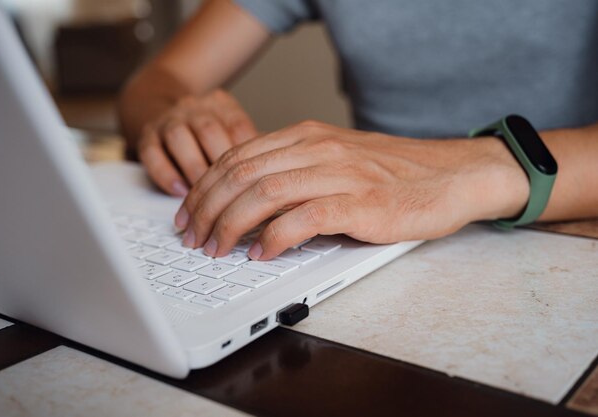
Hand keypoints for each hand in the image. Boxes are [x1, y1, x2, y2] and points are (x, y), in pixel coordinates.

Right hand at [137, 89, 256, 195]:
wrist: (158, 101)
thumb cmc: (209, 131)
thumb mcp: (232, 129)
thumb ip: (254, 150)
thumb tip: (276, 179)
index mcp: (222, 106)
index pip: (238, 127)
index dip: (248, 157)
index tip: (257, 185)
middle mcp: (195, 108)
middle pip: (209, 131)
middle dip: (221, 168)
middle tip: (232, 198)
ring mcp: (169, 119)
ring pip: (180, 139)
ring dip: (194, 170)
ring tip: (206, 201)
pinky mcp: (146, 135)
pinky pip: (152, 153)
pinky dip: (166, 174)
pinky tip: (180, 192)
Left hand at [174, 121, 528, 259]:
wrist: (453, 175)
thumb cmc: (395, 173)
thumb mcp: (337, 159)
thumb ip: (296, 169)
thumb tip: (252, 197)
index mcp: (308, 135)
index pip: (238, 156)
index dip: (205, 186)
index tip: (191, 212)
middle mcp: (318, 148)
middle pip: (242, 174)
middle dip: (208, 208)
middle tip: (193, 236)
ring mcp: (340, 174)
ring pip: (264, 193)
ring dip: (231, 224)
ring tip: (216, 249)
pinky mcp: (361, 204)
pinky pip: (304, 218)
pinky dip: (274, 237)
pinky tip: (260, 254)